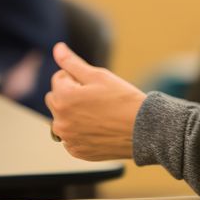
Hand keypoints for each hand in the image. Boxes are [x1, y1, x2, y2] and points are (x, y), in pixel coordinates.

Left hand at [45, 42, 145, 160]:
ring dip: (73, 114)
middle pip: (56, 99)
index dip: (78, 78)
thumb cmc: (122, 100)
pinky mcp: (77, 151)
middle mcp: (60, 121)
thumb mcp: (98, 75)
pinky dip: (80, 131)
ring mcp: (68, 138)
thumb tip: (57, 48)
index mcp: (63, 98)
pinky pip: (71, 136)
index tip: (95, 86)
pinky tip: (99, 128)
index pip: (59, 78)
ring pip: (62, 119)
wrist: (143, 131)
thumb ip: (72, 62)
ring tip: (98, 114)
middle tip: (96, 98)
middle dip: (70, 95)